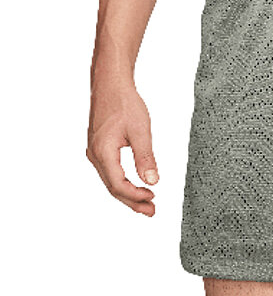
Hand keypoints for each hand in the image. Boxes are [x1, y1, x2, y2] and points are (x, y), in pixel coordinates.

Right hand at [87, 81, 158, 215]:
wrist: (110, 84)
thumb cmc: (125, 103)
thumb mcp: (141, 131)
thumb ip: (146, 158)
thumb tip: (153, 182)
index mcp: (103, 152)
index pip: (118, 185)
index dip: (136, 196)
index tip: (154, 199)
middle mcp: (95, 155)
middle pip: (113, 187)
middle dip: (132, 201)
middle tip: (152, 212)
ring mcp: (95, 152)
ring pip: (111, 181)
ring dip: (128, 194)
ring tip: (147, 203)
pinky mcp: (99, 148)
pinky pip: (110, 172)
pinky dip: (123, 182)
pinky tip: (136, 186)